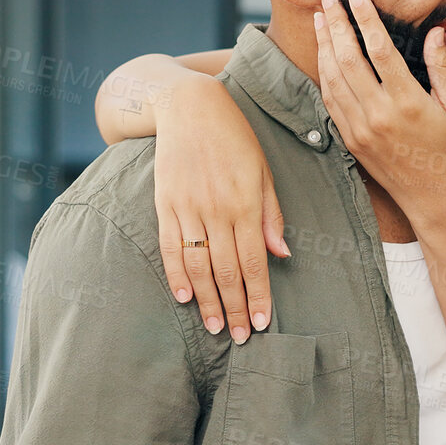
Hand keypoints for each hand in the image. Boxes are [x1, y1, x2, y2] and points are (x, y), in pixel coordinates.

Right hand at [150, 77, 288, 343]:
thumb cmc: (235, 138)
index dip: (258, 295)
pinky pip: (170, 247)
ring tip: (214, 327)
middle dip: (234, 307)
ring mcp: (187, 208)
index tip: (261, 323)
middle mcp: (216, 210)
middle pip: (226, 270)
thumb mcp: (263, 171)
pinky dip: (176, 275)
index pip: (254, 262)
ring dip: (207, 300)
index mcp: (245, 204)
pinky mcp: (164, 204)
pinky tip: (184, 298)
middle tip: (239, 338)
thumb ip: (271, 214)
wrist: (189, 106)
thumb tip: (281, 255)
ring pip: (198, 265)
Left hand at [314, 0, 445, 217]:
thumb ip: (442, 67)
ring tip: (321, 19)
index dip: (366, 20)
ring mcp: (359, 127)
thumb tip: (435, 32)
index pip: (379, 51)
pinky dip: (324, 73)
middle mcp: (379, 114)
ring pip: (333, 78)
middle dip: (336, 25)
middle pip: (348, 59)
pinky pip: (330, 100)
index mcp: (407, 102)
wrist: (430, 193)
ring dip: (324, 45)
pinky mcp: (349, 138)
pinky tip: (324, 53)